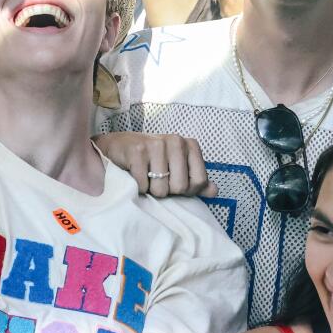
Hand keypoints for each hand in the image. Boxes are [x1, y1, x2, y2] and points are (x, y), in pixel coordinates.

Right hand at [92, 132, 216, 198]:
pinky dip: (137, 186)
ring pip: (160, 189)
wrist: (118, 147)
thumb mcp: (177, 169)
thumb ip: (197, 181)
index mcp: (190, 145)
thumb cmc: (151, 161)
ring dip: (150, 190)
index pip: (199, 181)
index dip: (186, 190)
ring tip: (144, 175)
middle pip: (180, 187)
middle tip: (156, 179)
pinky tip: (133, 174)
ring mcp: (156, 144)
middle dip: (166, 191)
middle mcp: (176, 141)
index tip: (174, 182)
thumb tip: (214, 191)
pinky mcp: (137, 151)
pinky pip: (143, 185)